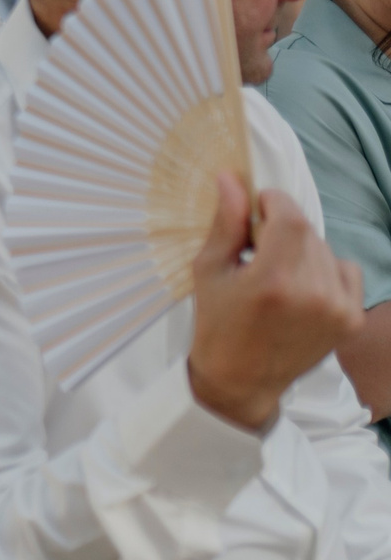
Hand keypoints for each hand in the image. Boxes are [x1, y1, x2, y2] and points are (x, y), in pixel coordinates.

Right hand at [189, 173, 364, 431]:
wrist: (242, 380)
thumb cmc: (217, 324)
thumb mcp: (209, 269)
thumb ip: (226, 223)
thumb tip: (231, 179)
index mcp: (273, 282)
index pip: (290, 216)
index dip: (272, 201)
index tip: (256, 207)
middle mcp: (313, 294)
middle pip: (306, 231)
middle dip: (281, 228)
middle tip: (257, 248)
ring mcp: (337, 309)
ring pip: (324, 249)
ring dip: (301, 249)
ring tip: (277, 274)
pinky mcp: (351, 319)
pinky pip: (345, 270)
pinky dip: (324, 270)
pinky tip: (301, 288)